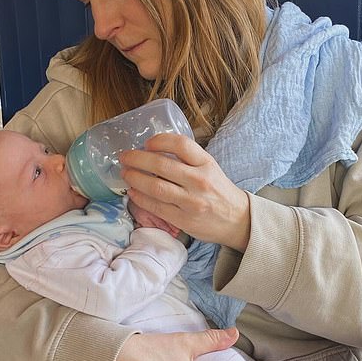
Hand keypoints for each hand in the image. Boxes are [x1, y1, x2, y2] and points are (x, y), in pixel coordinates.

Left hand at [120, 134, 250, 251]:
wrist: (237, 220)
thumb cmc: (219, 191)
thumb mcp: (210, 168)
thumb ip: (188, 160)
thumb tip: (154, 151)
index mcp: (206, 163)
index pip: (180, 144)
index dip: (160, 140)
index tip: (147, 143)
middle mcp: (199, 181)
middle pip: (161, 165)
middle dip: (137, 159)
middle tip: (125, 157)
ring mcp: (191, 201)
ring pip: (155, 187)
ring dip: (135, 178)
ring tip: (126, 173)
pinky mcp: (184, 219)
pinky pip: (156, 207)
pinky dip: (140, 198)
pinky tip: (133, 192)